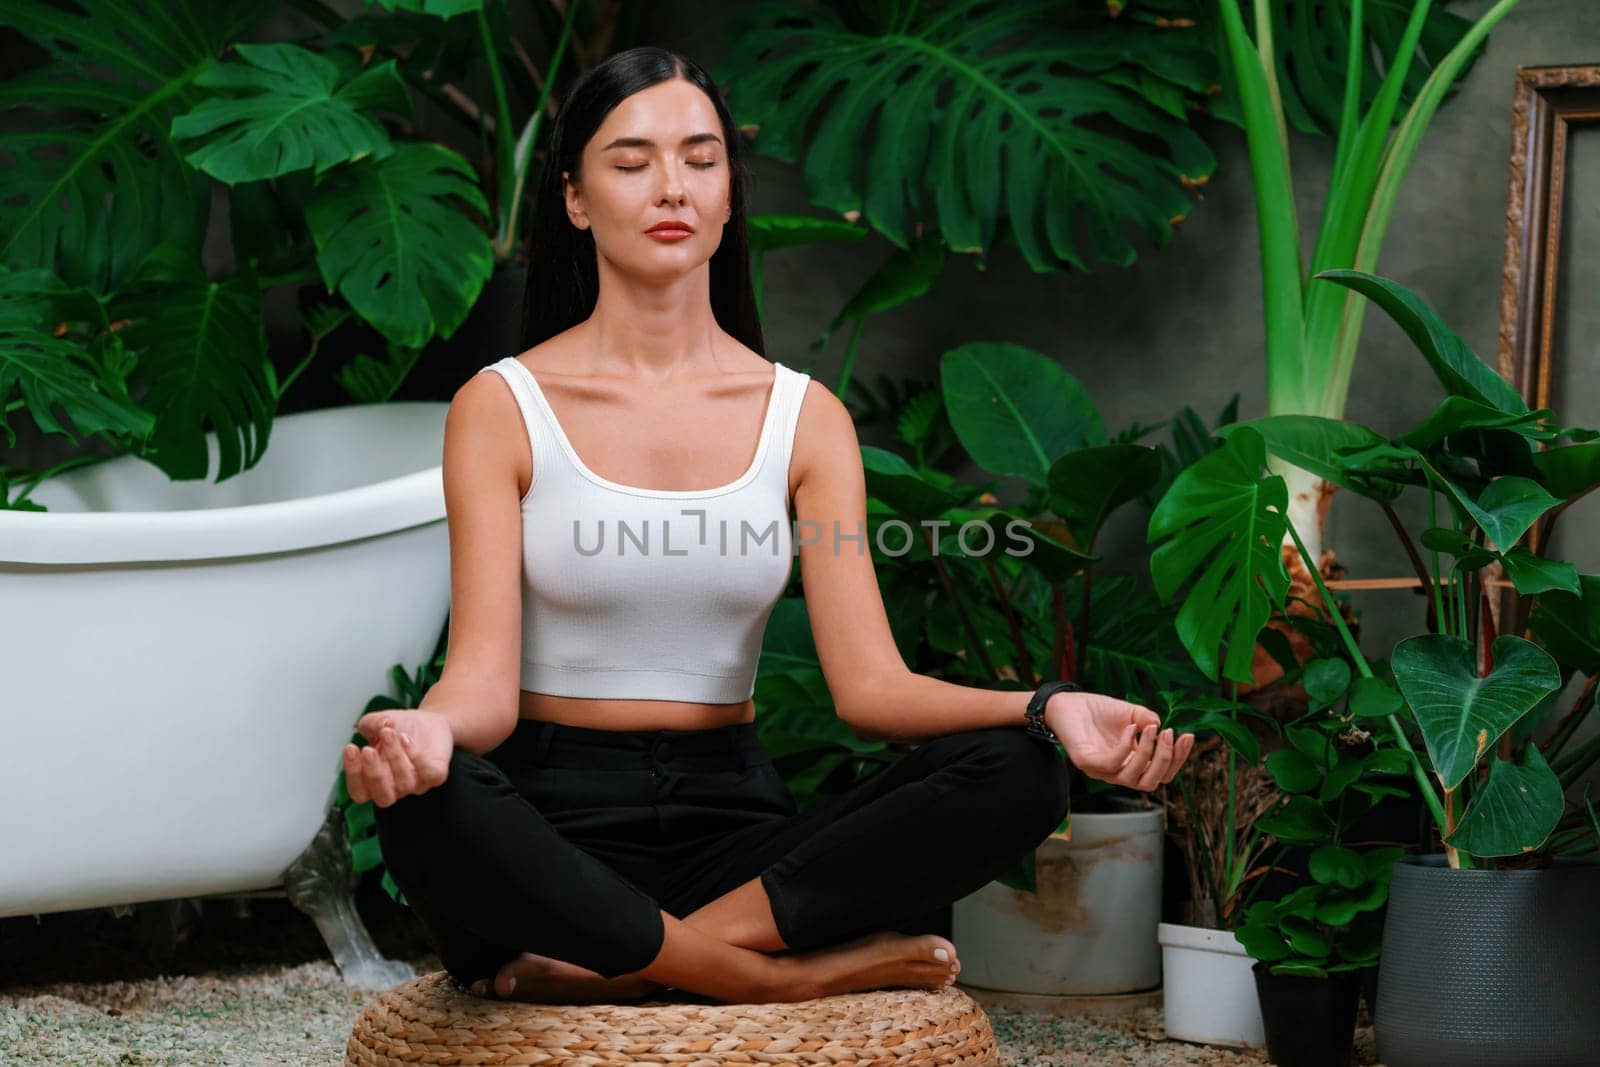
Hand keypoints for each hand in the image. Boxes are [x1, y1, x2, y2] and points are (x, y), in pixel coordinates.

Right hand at [342, 707, 454, 807]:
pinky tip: (406, 740)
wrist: (427, 720)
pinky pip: (430, 775)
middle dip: (374, 773)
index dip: (353, 775)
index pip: (360, 793)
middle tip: (368, 750)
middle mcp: (395, 787)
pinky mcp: (436, 775)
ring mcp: (417, 783)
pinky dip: (418, 758)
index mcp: (375, 781)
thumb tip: (378, 727)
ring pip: (405, 783)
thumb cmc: (398, 728)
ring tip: (389, 733)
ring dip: (395, 757)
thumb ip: (370, 724)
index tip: (351, 748)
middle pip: (383, 797)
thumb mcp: (377, 722)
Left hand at [1045, 690, 1194, 790]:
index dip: (1178, 758)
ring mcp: (1102, 770)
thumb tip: (1162, 727)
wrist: (1065, 702)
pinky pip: (1112, 764)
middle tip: (1170, 733)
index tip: (1187, 735)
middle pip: (1153, 782)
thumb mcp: (1130, 713)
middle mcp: (1119, 771)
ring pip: (1135, 779)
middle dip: (1167, 760)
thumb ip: (1148, 720)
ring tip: (1153, 729)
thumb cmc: (1097, 710)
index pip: (1162, 773)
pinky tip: (1131, 728)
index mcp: (1132, 762)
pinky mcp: (1087, 763)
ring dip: (1150, 754)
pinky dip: (1126, 747)